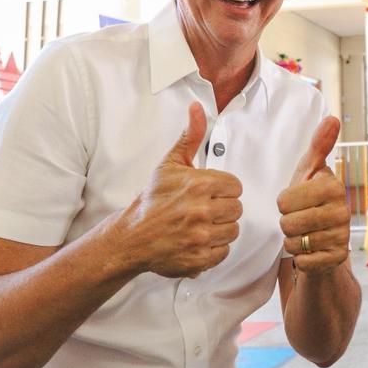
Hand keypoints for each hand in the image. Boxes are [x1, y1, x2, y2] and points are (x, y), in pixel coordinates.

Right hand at [120, 102, 242, 277]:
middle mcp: (201, 210)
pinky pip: (223, 252)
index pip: (235, 187)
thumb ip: (190, 136)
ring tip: (199, 226)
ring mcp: (200, 236)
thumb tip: (197, 108)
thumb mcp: (170, 164)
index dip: (223, 190)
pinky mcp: (198, 259)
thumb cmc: (153, 199)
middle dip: (222, 210)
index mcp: (199, 184)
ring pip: (232, 231)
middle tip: (202, 210)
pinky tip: (197, 241)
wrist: (131, 236)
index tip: (208, 194)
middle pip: (236, 209)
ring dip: (219, 230)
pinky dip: (213, 250)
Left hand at [277, 116, 348, 274]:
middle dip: (286, 224)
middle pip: (287, 223)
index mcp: (333, 186)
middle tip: (299, 220)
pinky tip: (310, 250)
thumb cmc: (311, 200)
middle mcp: (342, 210)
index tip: (296, 201)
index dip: (283, 203)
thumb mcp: (310, 171)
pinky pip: (302, 261)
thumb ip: (318, 145)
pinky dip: (300, 258)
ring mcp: (341, 236)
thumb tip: (332, 117)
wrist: (325, 239)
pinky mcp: (337, 259)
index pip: (284, 200)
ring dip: (291, 241)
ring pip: (293, 243)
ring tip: (304, 233)